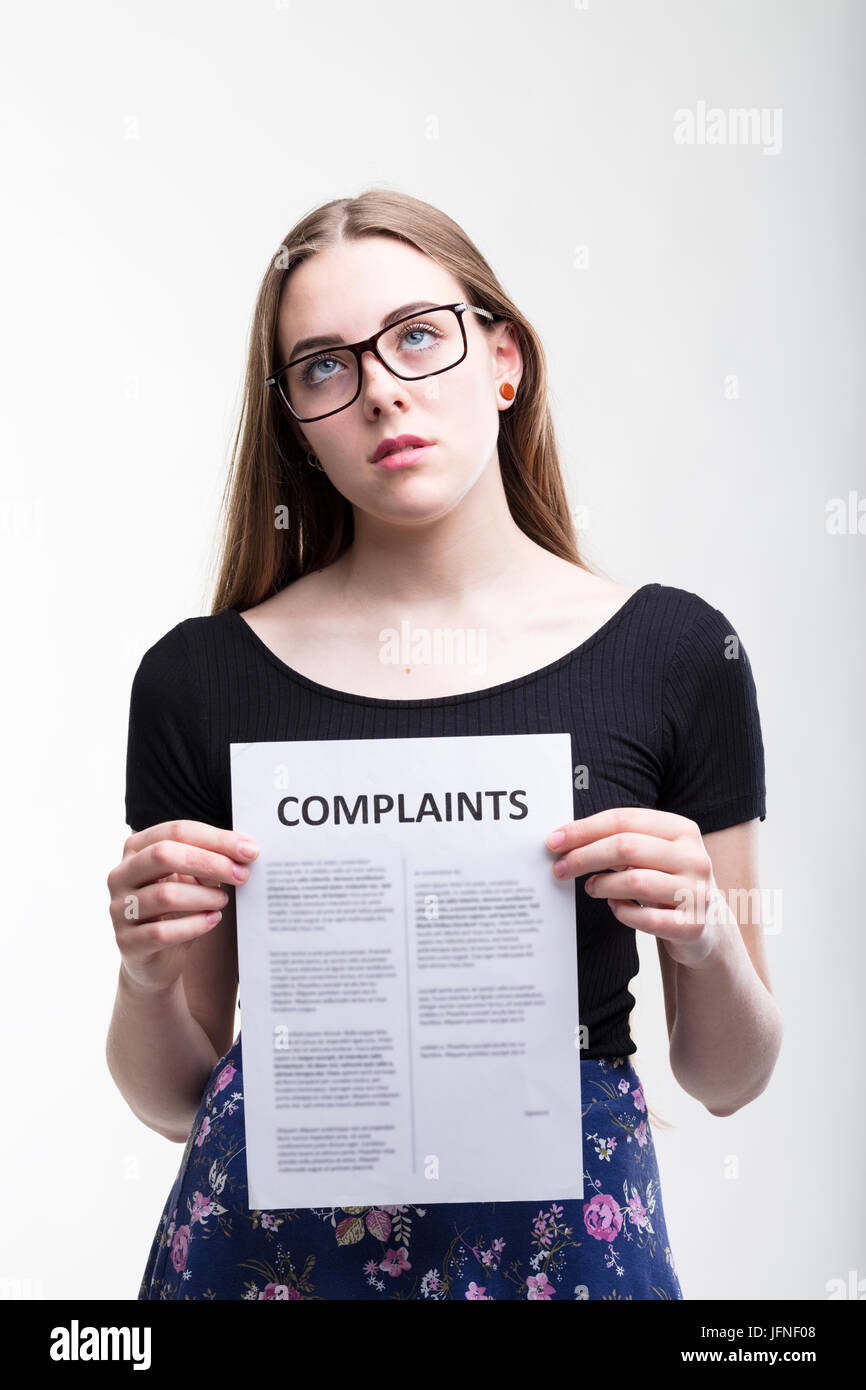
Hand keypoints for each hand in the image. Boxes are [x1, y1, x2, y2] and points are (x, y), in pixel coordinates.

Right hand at [107, 819, 258, 993]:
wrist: (155, 958)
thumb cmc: (177, 907)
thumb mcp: (192, 877)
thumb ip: (209, 861)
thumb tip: (243, 853)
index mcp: (136, 848)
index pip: (176, 831)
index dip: (216, 839)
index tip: (250, 850)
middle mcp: (120, 875)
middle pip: (163, 855)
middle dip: (210, 863)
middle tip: (241, 875)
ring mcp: (119, 909)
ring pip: (165, 895)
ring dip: (204, 896)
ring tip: (223, 900)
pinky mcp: (126, 942)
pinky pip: (162, 932)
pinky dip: (194, 925)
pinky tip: (212, 920)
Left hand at [545, 807, 729, 967]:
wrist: (706, 924)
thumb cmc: (666, 881)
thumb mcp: (652, 852)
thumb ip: (618, 840)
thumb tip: (564, 839)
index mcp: (682, 829)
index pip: (624, 819)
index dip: (584, 829)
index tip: (554, 841)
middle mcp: (695, 857)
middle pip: (627, 847)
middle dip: (585, 856)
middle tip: (561, 868)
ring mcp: (697, 892)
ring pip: (636, 882)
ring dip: (603, 884)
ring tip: (592, 887)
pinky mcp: (694, 925)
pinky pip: (646, 919)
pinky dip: (622, 912)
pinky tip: (615, 907)